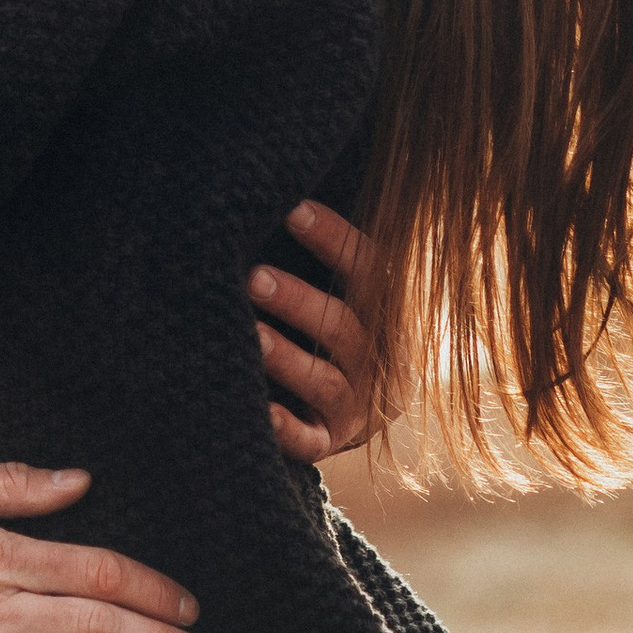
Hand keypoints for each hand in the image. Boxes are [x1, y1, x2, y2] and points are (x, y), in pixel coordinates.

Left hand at [250, 202, 379, 464]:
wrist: (357, 413)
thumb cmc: (332, 331)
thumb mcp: (345, 294)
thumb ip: (324, 257)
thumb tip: (275, 191)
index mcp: (384, 314)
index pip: (370, 272)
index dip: (334, 241)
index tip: (292, 211)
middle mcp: (378, 360)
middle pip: (342, 327)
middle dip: (298, 301)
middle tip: (253, 278)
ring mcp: (355, 406)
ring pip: (325, 382)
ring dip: (288, 358)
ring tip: (248, 335)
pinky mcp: (330, 441)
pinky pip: (311, 440)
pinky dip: (288, 428)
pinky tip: (261, 412)